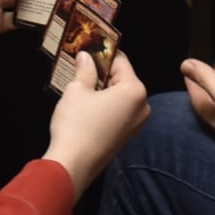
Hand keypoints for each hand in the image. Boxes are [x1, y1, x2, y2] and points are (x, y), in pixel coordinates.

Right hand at [44, 51, 148, 196]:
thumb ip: (85, 70)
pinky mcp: (126, 136)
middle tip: (82, 67)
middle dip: (103, 73)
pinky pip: (119, 111)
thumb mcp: (77, 90)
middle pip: (122, 79)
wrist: (73, 166)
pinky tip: (87, 105)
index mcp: (134, 91)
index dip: (103, 53)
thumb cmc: (77, 126)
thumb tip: (85, 57)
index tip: (90, 48)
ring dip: (103, 89)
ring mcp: (136, 124)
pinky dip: (105, 104)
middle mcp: (141, 107)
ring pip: (120, 96)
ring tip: (81, 85)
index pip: (121, 61)